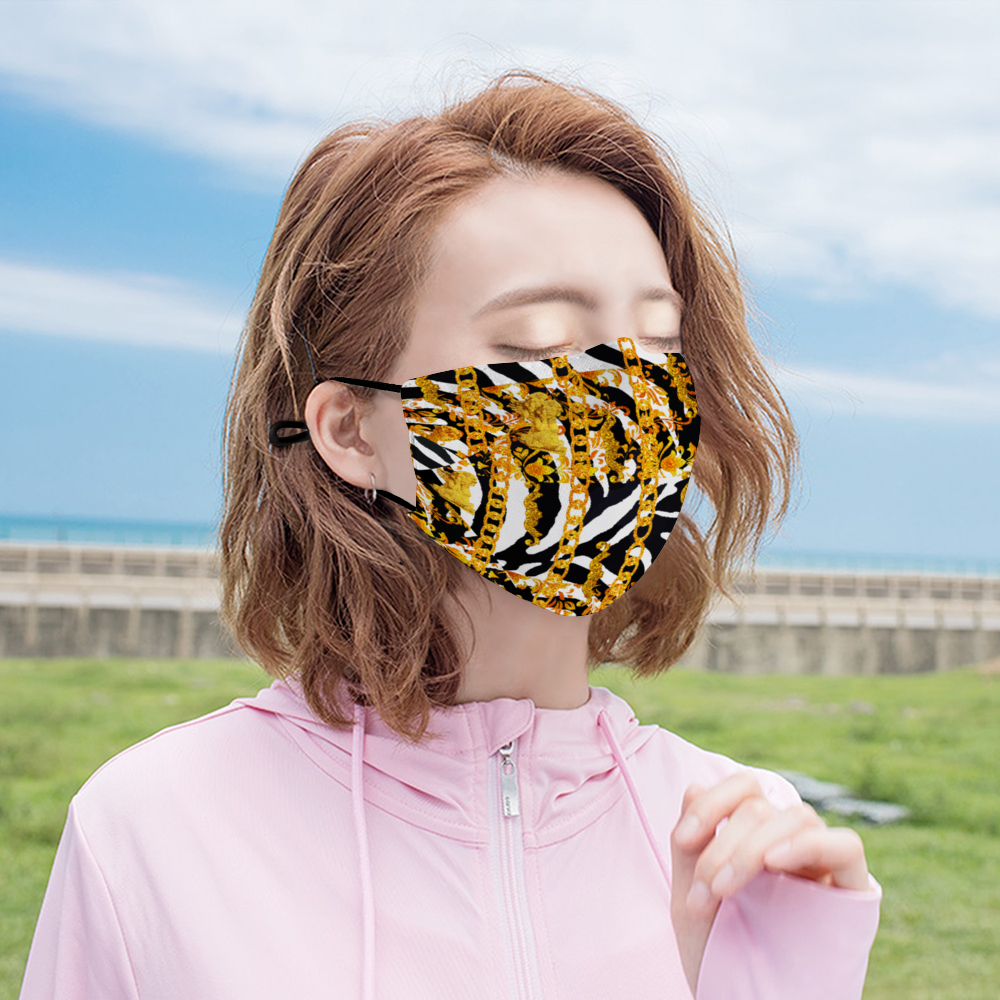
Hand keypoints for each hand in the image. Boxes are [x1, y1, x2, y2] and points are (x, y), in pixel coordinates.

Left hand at [670, 771, 869, 997]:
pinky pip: (847, 846)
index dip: (711, 803)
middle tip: (703, 894)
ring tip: (726, 889)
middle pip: (760, 806)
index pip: (743, 788)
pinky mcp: (851, 890)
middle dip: (722, 845)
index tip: (683, 839)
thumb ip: (690, 844)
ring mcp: (821, 863)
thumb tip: (695, 785)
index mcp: (754, 836)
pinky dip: (809, 844)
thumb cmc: (716, 953)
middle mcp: (789, 842)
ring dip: (752, 848)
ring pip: (797, 816)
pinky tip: (775, 862)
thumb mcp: (691, 896)